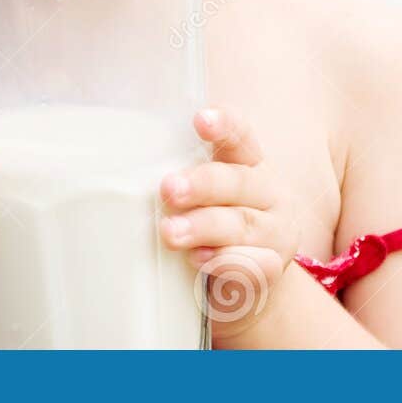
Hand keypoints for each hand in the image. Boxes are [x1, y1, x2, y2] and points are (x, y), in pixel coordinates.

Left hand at [159, 107, 300, 343]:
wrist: (248, 283)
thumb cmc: (216, 225)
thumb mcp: (205, 196)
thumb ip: (181, 181)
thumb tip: (124, 175)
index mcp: (250, 164)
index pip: (241, 136)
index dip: (224, 125)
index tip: (200, 119)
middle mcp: (269, 193)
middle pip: (238, 182)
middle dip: (202, 185)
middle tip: (168, 189)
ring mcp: (276, 232)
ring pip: (241, 224)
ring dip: (203, 226)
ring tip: (170, 232)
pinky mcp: (273, 268)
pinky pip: (253, 264)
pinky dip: (226, 261)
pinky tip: (201, 259)